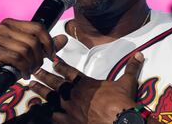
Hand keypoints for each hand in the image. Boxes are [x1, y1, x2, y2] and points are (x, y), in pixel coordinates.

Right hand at [0, 18, 67, 95]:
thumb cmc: (10, 65)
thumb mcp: (31, 54)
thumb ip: (46, 46)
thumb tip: (64, 38)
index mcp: (11, 23)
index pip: (38, 27)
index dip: (48, 42)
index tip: (51, 55)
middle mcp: (2, 27)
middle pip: (33, 39)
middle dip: (40, 56)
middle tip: (38, 66)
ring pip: (26, 49)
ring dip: (32, 64)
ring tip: (30, 70)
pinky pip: (17, 58)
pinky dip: (24, 68)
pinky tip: (24, 74)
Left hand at [30, 52, 144, 123]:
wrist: (117, 120)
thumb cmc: (121, 102)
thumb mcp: (127, 82)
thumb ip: (131, 68)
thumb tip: (139, 55)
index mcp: (86, 83)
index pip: (69, 71)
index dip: (60, 65)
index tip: (52, 59)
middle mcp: (74, 94)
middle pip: (55, 82)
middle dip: (44, 75)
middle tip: (34, 70)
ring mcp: (69, 109)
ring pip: (50, 98)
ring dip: (40, 91)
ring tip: (32, 86)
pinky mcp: (68, 122)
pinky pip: (52, 116)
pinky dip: (44, 112)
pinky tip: (37, 109)